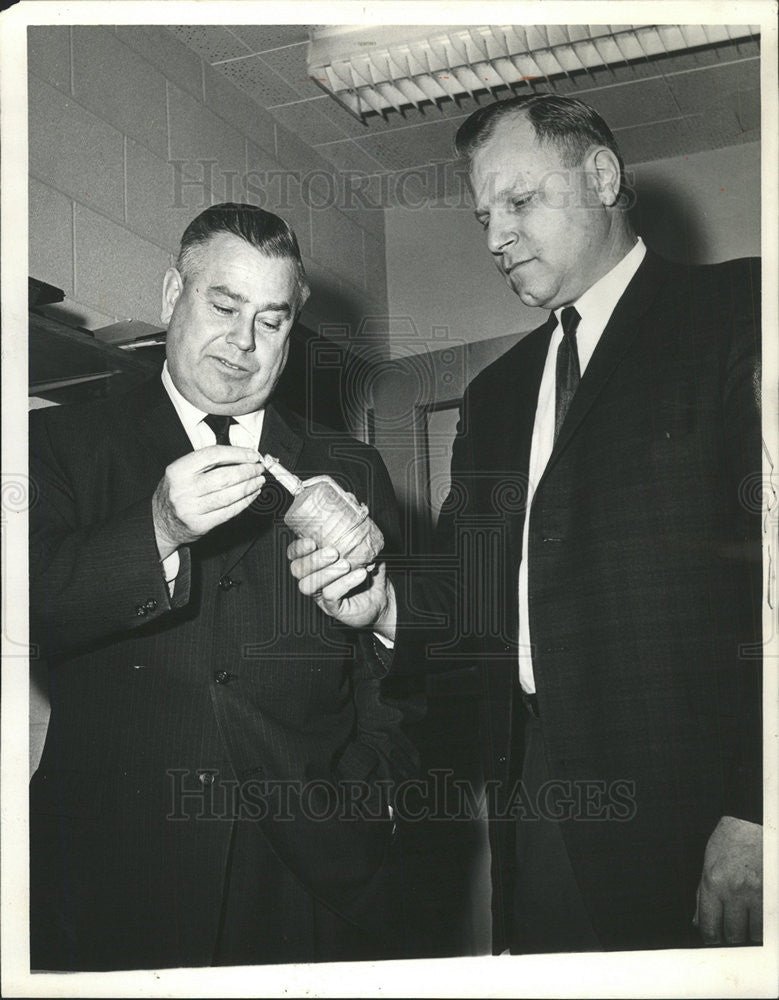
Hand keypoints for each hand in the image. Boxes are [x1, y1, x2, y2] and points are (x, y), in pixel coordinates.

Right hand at [152, 445, 264, 558]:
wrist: (159, 523)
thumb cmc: (176, 492)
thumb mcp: (182, 472)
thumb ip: (207, 463)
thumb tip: (241, 456)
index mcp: (178, 470)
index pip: (213, 455)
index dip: (237, 453)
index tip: (252, 455)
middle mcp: (183, 489)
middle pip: (224, 477)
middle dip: (247, 471)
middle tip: (259, 468)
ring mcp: (191, 509)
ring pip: (229, 495)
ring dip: (249, 486)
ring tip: (259, 480)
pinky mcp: (200, 524)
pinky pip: (229, 512)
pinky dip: (244, 502)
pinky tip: (252, 495)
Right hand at [287, 537, 396, 636]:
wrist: (383, 599)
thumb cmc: (369, 572)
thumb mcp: (362, 551)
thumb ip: (356, 539)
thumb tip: (360, 526)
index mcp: (315, 563)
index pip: (294, 555)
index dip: (298, 548)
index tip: (312, 542)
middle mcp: (312, 579)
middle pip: (297, 570)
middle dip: (313, 559)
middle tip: (334, 552)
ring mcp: (320, 595)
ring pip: (307, 585)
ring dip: (325, 573)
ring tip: (346, 565)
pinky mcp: (332, 607)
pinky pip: (329, 595)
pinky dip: (344, 583)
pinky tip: (360, 574)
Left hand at [693, 815, 762, 944]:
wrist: (753, 823)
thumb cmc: (729, 840)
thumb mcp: (708, 864)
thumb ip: (702, 895)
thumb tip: (698, 922)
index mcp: (714, 882)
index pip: (710, 926)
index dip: (711, 938)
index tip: (713, 940)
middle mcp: (735, 890)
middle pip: (733, 935)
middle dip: (731, 938)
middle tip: (730, 932)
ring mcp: (758, 893)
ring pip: (754, 934)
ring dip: (749, 933)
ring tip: (746, 922)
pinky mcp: (773, 895)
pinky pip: (769, 923)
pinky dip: (764, 925)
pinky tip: (758, 917)